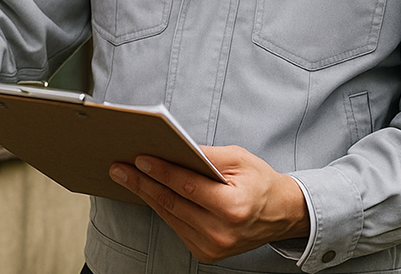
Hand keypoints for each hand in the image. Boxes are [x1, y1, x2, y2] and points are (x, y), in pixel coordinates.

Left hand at [109, 145, 308, 263]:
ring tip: (125, 177)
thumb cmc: (261, 183)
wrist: (282, 214)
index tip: (139, 159)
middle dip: (142, 183)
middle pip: (172, 203)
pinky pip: (175, 225)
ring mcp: (212, 246)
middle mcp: (221, 232)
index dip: (161, 172)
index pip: (188, 187)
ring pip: (169, 215)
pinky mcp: (206, 252)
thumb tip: (173, 148)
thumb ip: (206, 155)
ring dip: (145, 195)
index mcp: (233, 208)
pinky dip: (160, 208)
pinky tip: (146, 192)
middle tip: (118, 168)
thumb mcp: (239, 160)